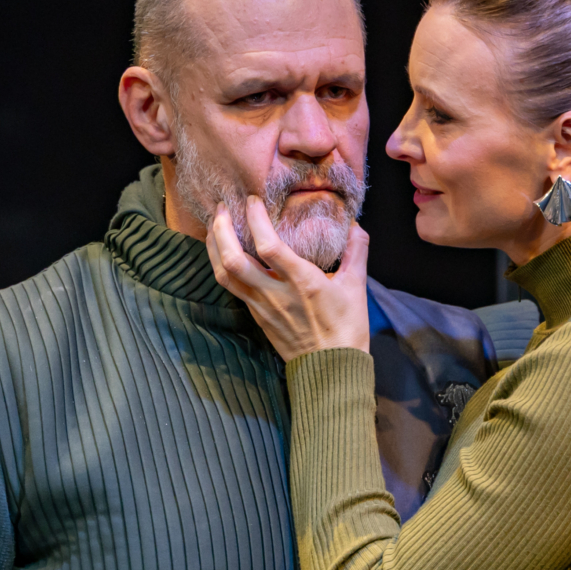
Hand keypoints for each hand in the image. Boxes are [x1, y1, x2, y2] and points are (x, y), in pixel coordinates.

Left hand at [206, 196, 370, 360]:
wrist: (331, 369)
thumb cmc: (346, 328)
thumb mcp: (356, 286)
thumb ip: (356, 252)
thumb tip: (356, 225)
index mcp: (302, 282)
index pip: (269, 245)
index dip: (255, 219)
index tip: (252, 200)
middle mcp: (275, 293)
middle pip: (233, 259)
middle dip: (221, 230)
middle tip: (221, 208)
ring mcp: (261, 306)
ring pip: (224, 275)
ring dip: (213, 247)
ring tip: (214, 226)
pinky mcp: (256, 316)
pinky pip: (231, 287)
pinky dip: (222, 266)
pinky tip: (223, 253)